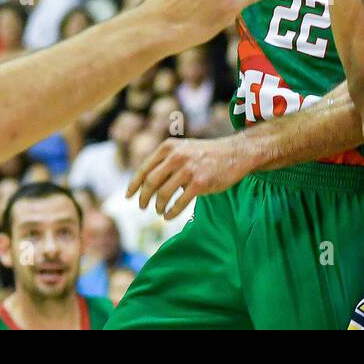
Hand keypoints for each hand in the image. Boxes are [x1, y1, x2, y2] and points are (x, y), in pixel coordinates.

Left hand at [127, 135, 250, 219]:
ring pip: (163, 194)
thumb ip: (165, 161)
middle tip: (143, 207)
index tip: (128, 196)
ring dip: (158, 205)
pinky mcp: (200, 182)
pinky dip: (171, 212)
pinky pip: (179, 202)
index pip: (144, 168)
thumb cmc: (205, 154)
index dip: (134, 184)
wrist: (234, 153)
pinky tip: (168, 216)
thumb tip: (144, 184)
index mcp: (168, 147)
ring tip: (159, 211)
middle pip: (150, 182)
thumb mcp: (183, 149)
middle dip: (143, 197)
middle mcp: (176, 156)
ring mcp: (188, 169)